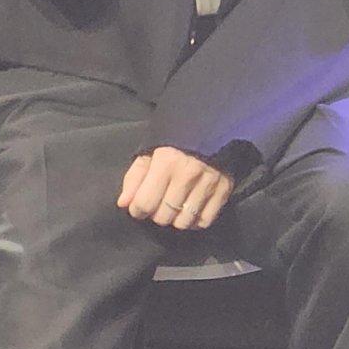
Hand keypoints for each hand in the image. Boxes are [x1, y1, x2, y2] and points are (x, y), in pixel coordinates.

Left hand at [117, 146, 233, 229]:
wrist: (213, 125)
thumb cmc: (176, 139)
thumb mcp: (150, 151)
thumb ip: (134, 177)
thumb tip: (124, 204)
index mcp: (166, 162)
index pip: (145, 203)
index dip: (137, 209)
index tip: (138, 206)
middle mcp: (187, 175)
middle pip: (163, 216)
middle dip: (156, 214)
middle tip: (158, 203)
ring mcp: (208, 184)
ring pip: (184, 223)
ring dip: (175, 219)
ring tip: (174, 207)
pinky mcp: (223, 190)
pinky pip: (205, 221)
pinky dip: (195, 221)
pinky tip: (190, 210)